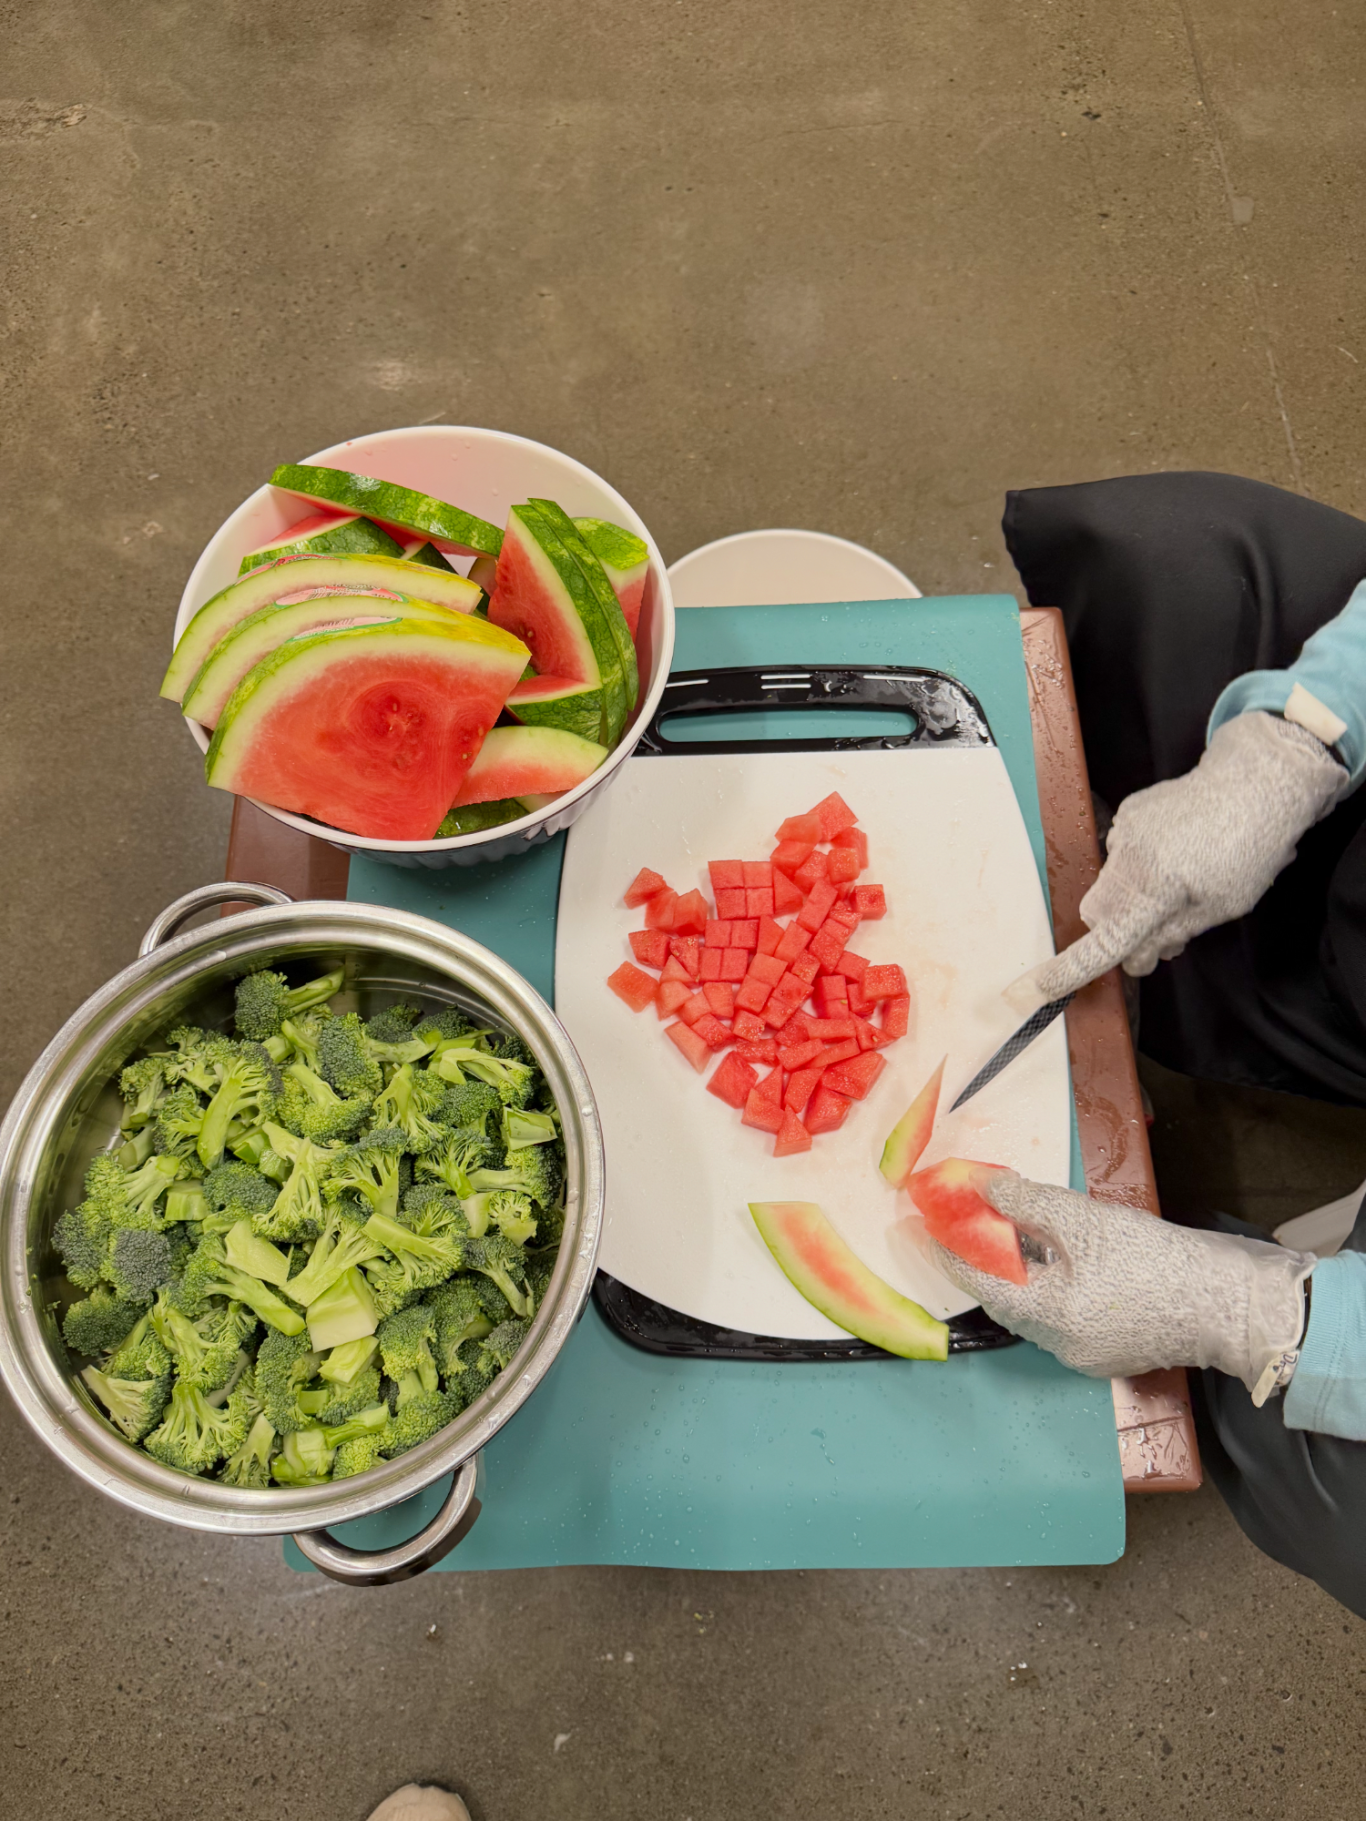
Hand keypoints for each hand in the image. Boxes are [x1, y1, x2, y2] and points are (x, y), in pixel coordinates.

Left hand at [926, 1172, 1313, 1400]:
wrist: (1233, 1302)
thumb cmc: (1157, 1261)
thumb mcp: (1084, 1220)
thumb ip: (1025, 1202)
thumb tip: (980, 1186)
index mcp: (1048, 1319)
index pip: (980, 1284)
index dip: (951, 1251)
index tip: (929, 1225)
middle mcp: (1061, 1347)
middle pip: (1006, 1299)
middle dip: (986, 1259)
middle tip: (969, 1221)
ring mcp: (1088, 1354)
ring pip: (1036, 1307)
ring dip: (1020, 1270)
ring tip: (1010, 1229)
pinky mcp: (1114, 1350)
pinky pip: (1065, 1315)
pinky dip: (1051, 1284)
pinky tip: (1057, 1254)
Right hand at [1012, 711, 1345, 1006]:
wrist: (1256, 780)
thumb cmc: (1251, 847)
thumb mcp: (1223, 906)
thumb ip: (1172, 933)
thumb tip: (1137, 958)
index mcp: (1156, 888)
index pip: (1106, 940)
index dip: (1073, 969)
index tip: (1041, 988)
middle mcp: (1130, 859)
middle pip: (1098, 912)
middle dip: (1119, 927)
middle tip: (1166, 932)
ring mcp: (1125, 831)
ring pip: (1110, 884)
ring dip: (1135, 895)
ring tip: (1185, 879)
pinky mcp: (1128, 813)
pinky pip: (1122, 854)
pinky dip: (1143, 865)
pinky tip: (1181, 852)